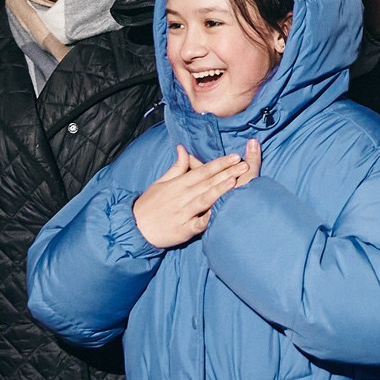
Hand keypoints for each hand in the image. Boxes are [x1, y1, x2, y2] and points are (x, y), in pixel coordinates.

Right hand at [130, 142, 259, 248]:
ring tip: (234, 182)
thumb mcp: (161, 182)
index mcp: (178, 184)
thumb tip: (183, 149)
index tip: (235, 156)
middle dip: (226, 173)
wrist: (135, 226)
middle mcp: (182, 196)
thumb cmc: (150, 204)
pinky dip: (208, 219)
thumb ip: (177, 167)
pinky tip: (220, 213)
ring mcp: (183, 213)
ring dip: (219, 190)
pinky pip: (197, 224)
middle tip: (244, 165)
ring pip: (203, 199)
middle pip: (207, 183)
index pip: (202, 171)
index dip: (219, 163)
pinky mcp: (183, 230)